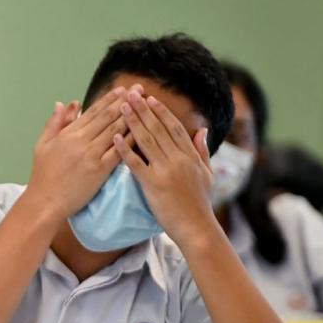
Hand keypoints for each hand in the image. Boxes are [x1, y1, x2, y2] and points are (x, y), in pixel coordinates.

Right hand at [20, 86, 138, 220]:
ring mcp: (92, 155)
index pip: (92, 111)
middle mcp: (81, 140)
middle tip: (139, 89)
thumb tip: (63, 103)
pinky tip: (141, 132)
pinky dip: (130, 140)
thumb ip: (54, 123)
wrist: (46, 201)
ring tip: (144, 105)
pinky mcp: (100, 170)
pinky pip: (119, 151)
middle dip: (125, 102)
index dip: (109, 99)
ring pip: (115, 131)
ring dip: (131, 116)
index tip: (122, 89)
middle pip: (107, 117)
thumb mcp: (42, 145)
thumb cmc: (43, 175)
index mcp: (68, 133)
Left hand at [113, 91, 216, 248]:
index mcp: (190, 156)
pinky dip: (125, 150)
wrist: (196, 228)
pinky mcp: (153, 185)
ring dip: (133, 122)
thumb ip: (202, 151)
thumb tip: (202, 130)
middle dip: (143, 110)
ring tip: (121, 108)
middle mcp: (178, 159)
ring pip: (147, 141)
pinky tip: (115, 138)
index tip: (150, 99)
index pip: (174, 127)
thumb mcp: (207, 173)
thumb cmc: (200, 203)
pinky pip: (136, 164)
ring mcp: (166, 171)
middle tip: (130, 94)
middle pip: (158, 129)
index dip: (161, 112)